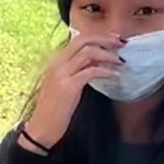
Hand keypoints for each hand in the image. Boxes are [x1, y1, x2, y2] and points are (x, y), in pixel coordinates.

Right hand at [20, 33, 123, 153]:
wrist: (41, 126)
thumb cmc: (56, 107)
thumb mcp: (65, 84)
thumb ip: (78, 70)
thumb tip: (98, 61)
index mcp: (56, 61)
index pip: (78, 39)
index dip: (98, 37)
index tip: (114, 38)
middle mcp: (57, 63)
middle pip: (83, 41)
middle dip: (105, 39)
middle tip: (122, 43)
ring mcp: (62, 74)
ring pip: (88, 53)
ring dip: (108, 55)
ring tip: (121, 62)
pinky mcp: (69, 87)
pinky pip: (91, 72)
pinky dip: (106, 72)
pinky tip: (115, 76)